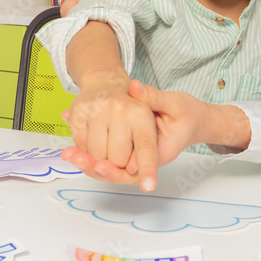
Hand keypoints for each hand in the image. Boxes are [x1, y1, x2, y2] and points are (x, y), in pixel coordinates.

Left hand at [62, 80, 205, 190]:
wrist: (192, 120)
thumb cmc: (186, 114)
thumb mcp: (174, 103)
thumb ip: (153, 97)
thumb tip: (134, 87)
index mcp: (159, 153)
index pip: (136, 168)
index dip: (117, 169)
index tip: (100, 166)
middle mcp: (144, 161)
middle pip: (116, 172)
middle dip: (95, 166)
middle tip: (76, 157)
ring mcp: (134, 158)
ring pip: (108, 167)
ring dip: (88, 162)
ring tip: (69, 154)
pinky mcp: (127, 153)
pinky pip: (106, 158)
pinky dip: (89, 153)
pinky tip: (72, 148)